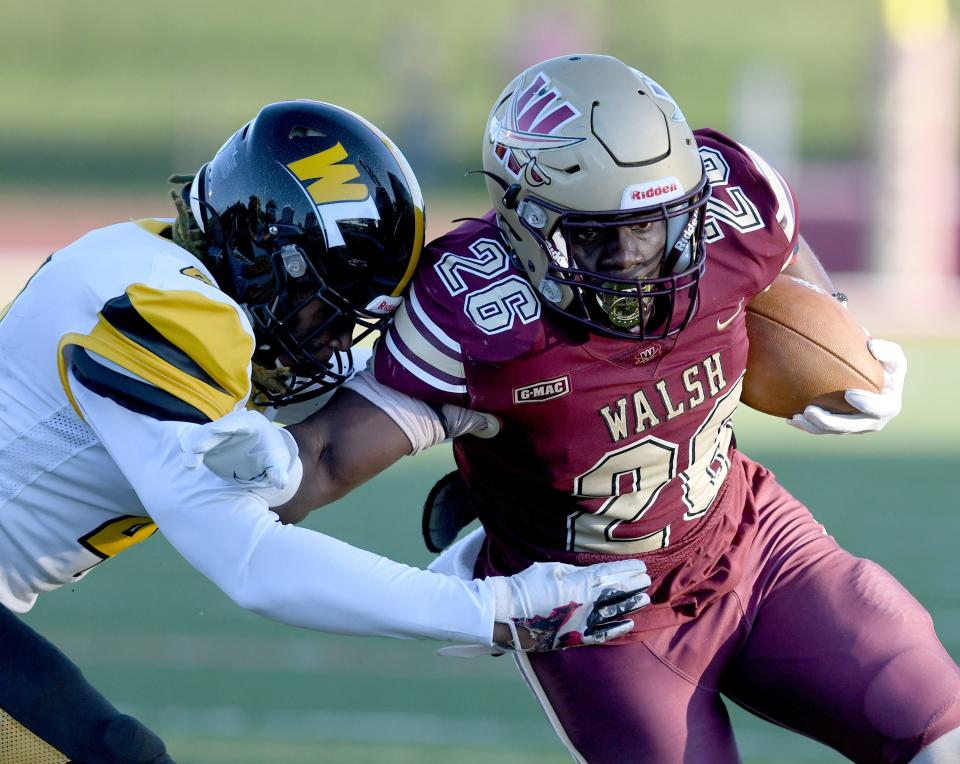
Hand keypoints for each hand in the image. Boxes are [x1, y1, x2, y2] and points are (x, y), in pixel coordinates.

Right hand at [179, 409, 302, 505]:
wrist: (262, 452)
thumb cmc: (271, 452)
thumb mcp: (277, 460)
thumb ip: (277, 470)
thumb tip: (281, 484)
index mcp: (251, 422)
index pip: (238, 423)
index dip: (227, 426)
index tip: (215, 430)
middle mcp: (232, 424)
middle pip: (216, 429)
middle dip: (206, 439)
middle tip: (196, 450)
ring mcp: (218, 433)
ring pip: (202, 438)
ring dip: (195, 450)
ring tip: (190, 465)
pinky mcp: (209, 444)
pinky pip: (197, 447)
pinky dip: (192, 454)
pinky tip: (189, 464)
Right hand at [442, 558, 650, 656]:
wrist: (507, 614)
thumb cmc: (526, 586)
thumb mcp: (551, 569)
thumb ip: (574, 571)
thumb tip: (590, 572)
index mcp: (579, 582)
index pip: (611, 574)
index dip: (628, 571)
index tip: (642, 567)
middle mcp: (585, 602)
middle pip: (617, 592)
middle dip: (634, 586)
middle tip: (647, 581)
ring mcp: (582, 621)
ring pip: (614, 612)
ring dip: (631, 605)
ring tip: (644, 599)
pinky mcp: (575, 637)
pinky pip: (602, 634)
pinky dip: (617, 628)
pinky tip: (629, 624)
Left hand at [788, 338, 906, 434]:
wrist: (871, 376)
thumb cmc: (883, 363)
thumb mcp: (892, 355)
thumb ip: (887, 350)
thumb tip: (871, 345)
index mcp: (888, 406)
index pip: (881, 409)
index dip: (867, 404)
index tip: (849, 393)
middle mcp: (873, 421)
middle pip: (851, 426)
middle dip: (830, 422)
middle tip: (810, 411)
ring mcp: (856, 426)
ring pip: (833, 431)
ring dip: (814, 426)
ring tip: (796, 418)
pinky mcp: (841, 427)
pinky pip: (823, 429)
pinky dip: (808, 426)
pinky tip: (790, 419)